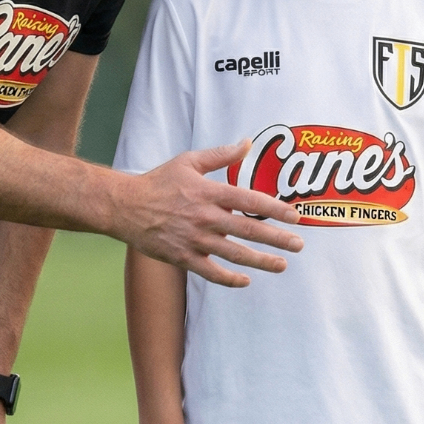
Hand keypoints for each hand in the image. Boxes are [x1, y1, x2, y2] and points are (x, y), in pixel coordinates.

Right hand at [114, 142, 302, 286]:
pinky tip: (246, 280)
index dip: (275, 209)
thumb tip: (247, 143)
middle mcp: (205, 217)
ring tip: (282, 265)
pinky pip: (211, 272)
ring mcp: (195, 239)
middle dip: (277, 239)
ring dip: (262, 261)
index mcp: (209, 192)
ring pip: (235, 254)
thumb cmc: (158, 181)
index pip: (250, 201)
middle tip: (298, 245)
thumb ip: (221, 155)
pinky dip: (230, 279)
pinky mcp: (183, 257)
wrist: (125, 206)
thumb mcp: (189, 161)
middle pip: (249, 230)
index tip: (295, 216)